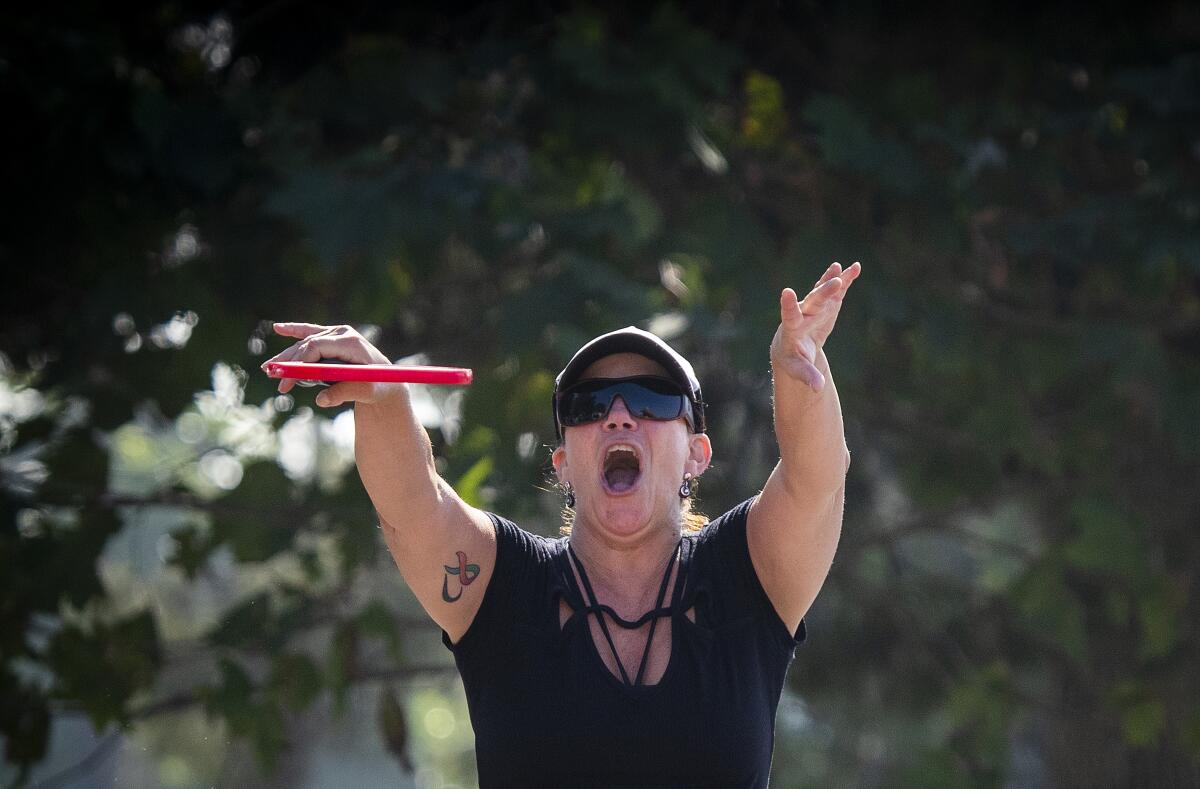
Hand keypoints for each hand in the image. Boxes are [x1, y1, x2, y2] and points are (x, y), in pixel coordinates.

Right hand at [261, 322, 394, 406]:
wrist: (385, 381)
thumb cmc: (378, 386)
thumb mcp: (366, 391)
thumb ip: (345, 393)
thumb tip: (320, 400)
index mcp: (351, 342)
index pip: (317, 347)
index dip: (298, 363)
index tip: (285, 382)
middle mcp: (342, 333)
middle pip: (308, 345)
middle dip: (288, 362)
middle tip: (271, 377)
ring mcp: (337, 333)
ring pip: (305, 343)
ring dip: (286, 356)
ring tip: (267, 369)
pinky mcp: (332, 337)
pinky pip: (310, 332)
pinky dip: (294, 330)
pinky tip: (278, 327)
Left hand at [771, 262, 861, 391]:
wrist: (794, 345)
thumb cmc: (793, 359)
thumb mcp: (799, 369)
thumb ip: (808, 377)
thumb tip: (818, 387)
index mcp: (793, 329)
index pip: (789, 316)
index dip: (789, 305)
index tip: (787, 293)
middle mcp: (803, 313)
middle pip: (812, 301)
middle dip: (823, 292)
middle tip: (834, 282)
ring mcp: (815, 306)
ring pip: (823, 291)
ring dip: (832, 279)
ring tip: (841, 267)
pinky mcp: (828, 304)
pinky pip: (836, 290)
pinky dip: (845, 279)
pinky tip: (855, 268)